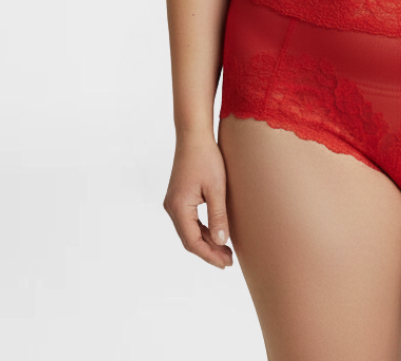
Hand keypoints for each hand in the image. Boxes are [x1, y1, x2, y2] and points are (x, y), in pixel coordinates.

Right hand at [162, 134, 233, 268]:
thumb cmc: (207, 158)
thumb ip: (218, 215)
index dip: (209, 255)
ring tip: (226, 251)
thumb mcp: (217, 188)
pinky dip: (203, 230)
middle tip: (229, 261)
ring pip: (189, 231)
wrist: (194, 136)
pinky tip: (217, 234)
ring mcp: (174, 203)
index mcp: (179, 207)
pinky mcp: (179, 198)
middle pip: (189, 239)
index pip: (193, 242)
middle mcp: (172, 208)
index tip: (226, 264)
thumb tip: (221, 242)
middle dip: (209, 252)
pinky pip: (190, 221)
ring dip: (206, 241)